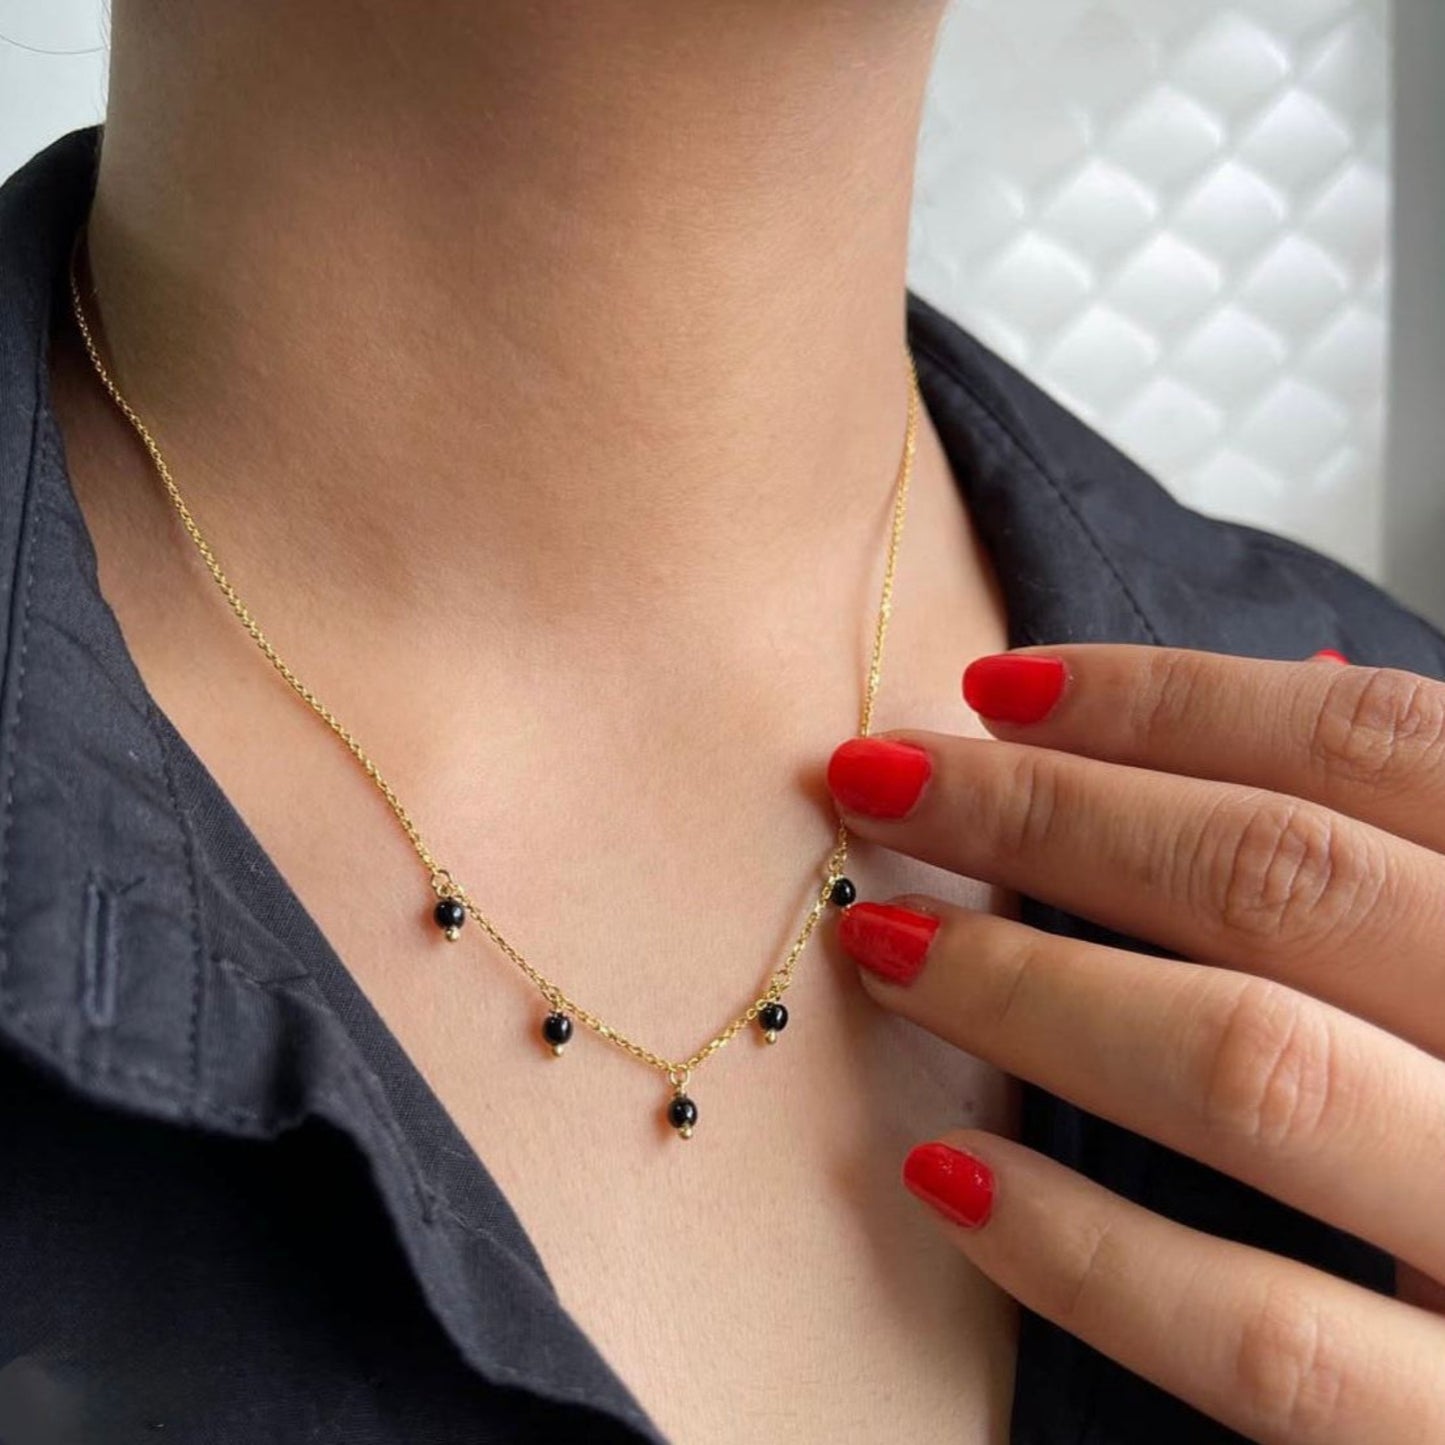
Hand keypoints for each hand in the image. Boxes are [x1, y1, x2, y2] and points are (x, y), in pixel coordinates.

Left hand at [824, 645, 1444, 1443]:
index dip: (1169, 699)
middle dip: (1045, 813)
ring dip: (1027, 990)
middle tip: (878, 782)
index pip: (1374, 747)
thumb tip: (1297, 695)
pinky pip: (1262, 1339)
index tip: (994, 686)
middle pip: (1283, 879)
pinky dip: (1085, 1248)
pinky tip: (945, 1174)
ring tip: (882, 946)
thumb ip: (1408, 860)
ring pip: (1252, 1066)